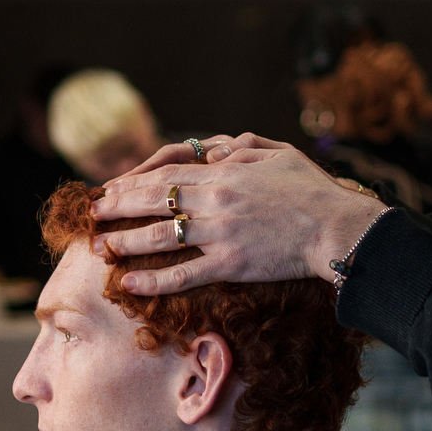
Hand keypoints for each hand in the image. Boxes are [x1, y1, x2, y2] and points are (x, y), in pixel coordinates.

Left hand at [87, 135, 387, 296]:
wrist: (338, 227)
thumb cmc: (314, 190)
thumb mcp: (279, 154)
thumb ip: (242, 149)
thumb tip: (214, 149)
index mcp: (225, 174)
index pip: (167, 176)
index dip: (132, 183)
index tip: (111, 188)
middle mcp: (216, 202)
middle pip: (154, 203)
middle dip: (119, 208)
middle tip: (93, 214)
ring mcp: (221, 234)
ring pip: (161, 237)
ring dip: (126, 242)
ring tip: (100, 246)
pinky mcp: (231, 265)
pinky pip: (184, 274)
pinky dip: (154, 280)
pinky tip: (130, 282)